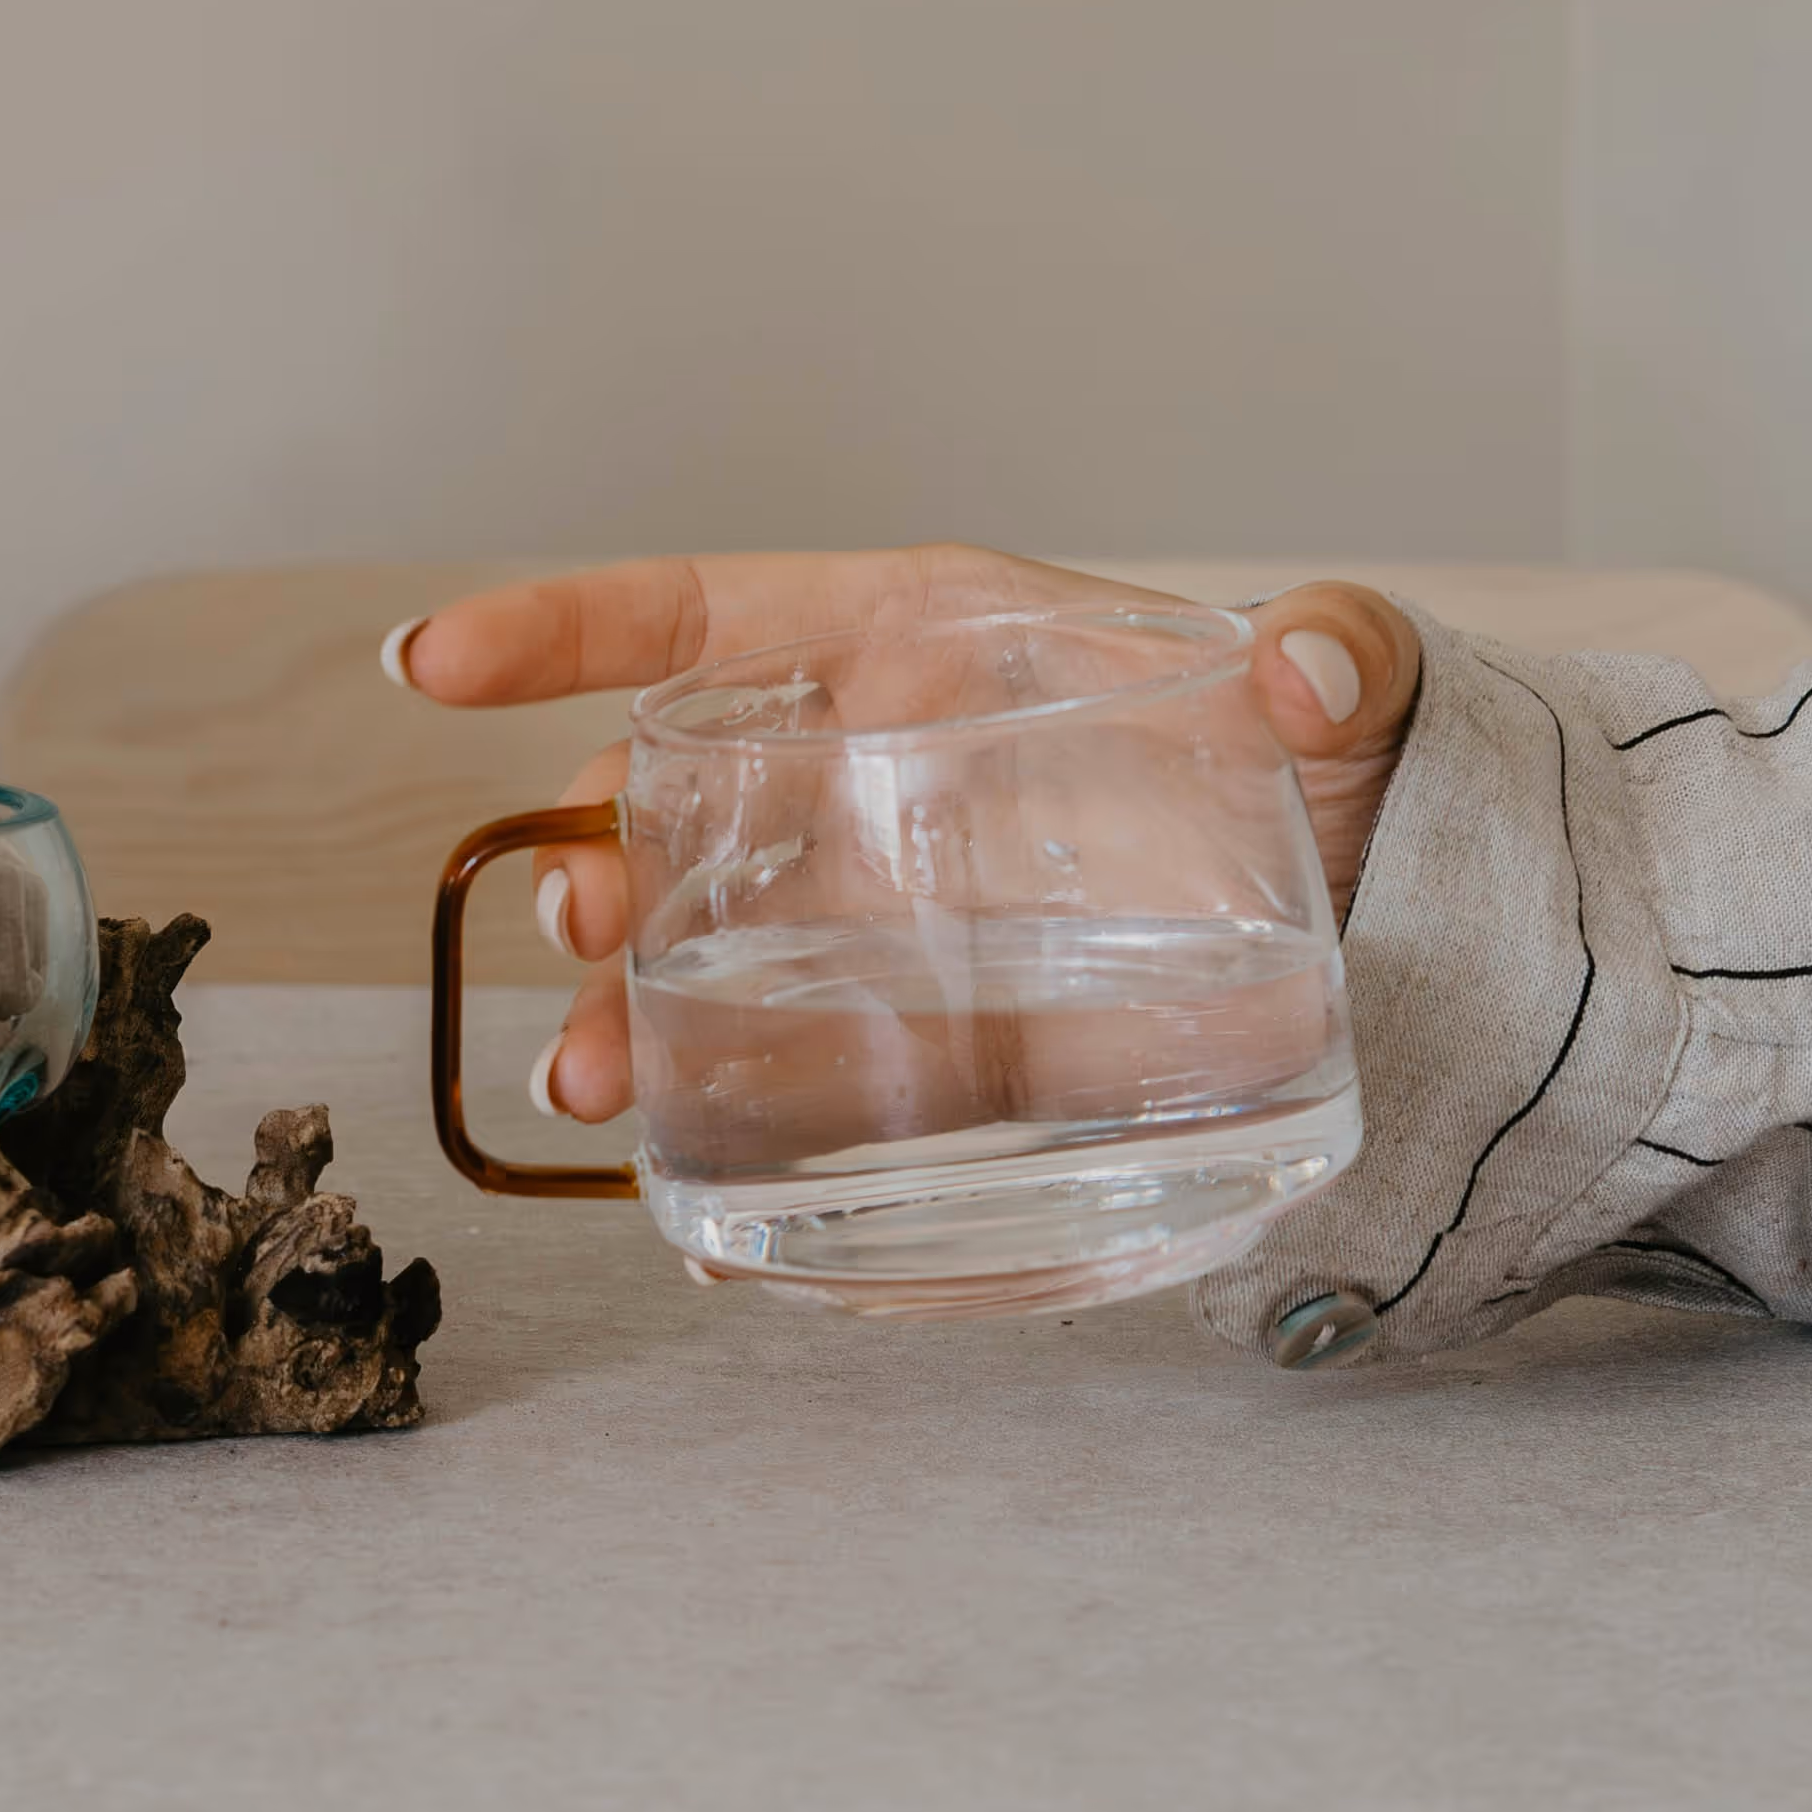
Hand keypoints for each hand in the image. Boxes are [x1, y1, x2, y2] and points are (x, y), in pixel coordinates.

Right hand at [388, 549, 1424, 1124]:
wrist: (1380, 909)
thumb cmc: (1333, 755)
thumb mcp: (1348, 684)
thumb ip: (1344, 653)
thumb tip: (1316, 660)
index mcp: (921, 641)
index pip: (701, 613)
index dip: (560, 630)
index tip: (432, 668)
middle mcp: (869, 774)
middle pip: (677, 803)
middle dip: (593, 862)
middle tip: (578, 925)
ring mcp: (884, 916)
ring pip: (709, 953)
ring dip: (626, 1014)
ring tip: (591, 1082)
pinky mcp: (931, 1039)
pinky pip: (800, 1081)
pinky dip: (733, 1133)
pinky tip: (692, 1199)